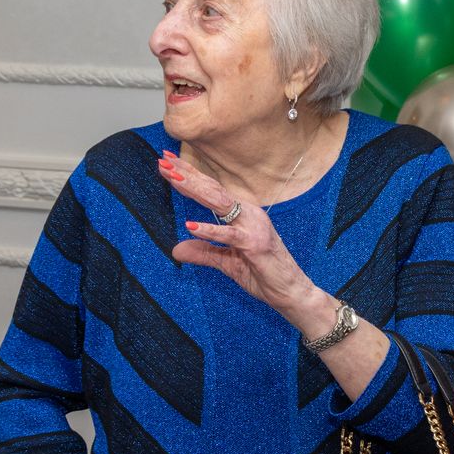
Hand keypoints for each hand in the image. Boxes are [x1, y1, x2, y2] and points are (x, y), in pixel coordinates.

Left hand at [160, 150, 324, 326]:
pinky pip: (229, 235)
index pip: (211, 190)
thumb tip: (177, 250)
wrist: (290, 291)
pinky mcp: (255, 244)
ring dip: (195, 189)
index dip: (190, 175)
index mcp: (242, 214)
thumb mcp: (226, 262)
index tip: (168, 161)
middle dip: (187, 175)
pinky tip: (190, 225)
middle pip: (212, 189)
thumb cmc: (263, 274)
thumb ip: (203, 253)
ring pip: (219, 203)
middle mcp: (248, 213)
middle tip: (164, 161)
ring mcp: (253, 226)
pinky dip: (209, 230)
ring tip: (173, 178)